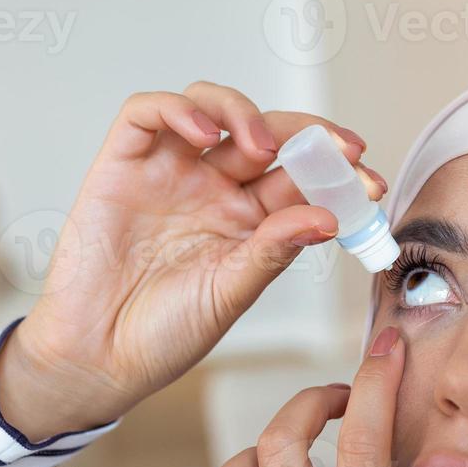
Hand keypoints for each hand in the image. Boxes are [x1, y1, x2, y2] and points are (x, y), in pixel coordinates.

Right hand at [0, 81, 383, 439]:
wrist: (99, 359)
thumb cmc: (164, 334)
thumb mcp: (232, 294)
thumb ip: (274, 251)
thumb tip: (327, 217)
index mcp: (248, 219)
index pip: (300, 175)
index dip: (336, 170)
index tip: (368, 180)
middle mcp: (212, 187)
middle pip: (265, 133)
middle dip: (307, 134)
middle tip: (337, 149)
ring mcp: (168, 172)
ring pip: (210, 107)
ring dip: (243, 113)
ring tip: (262, 145)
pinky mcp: (121, 164)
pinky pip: (147, 114)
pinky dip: (178, 110)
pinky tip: (205, 134)